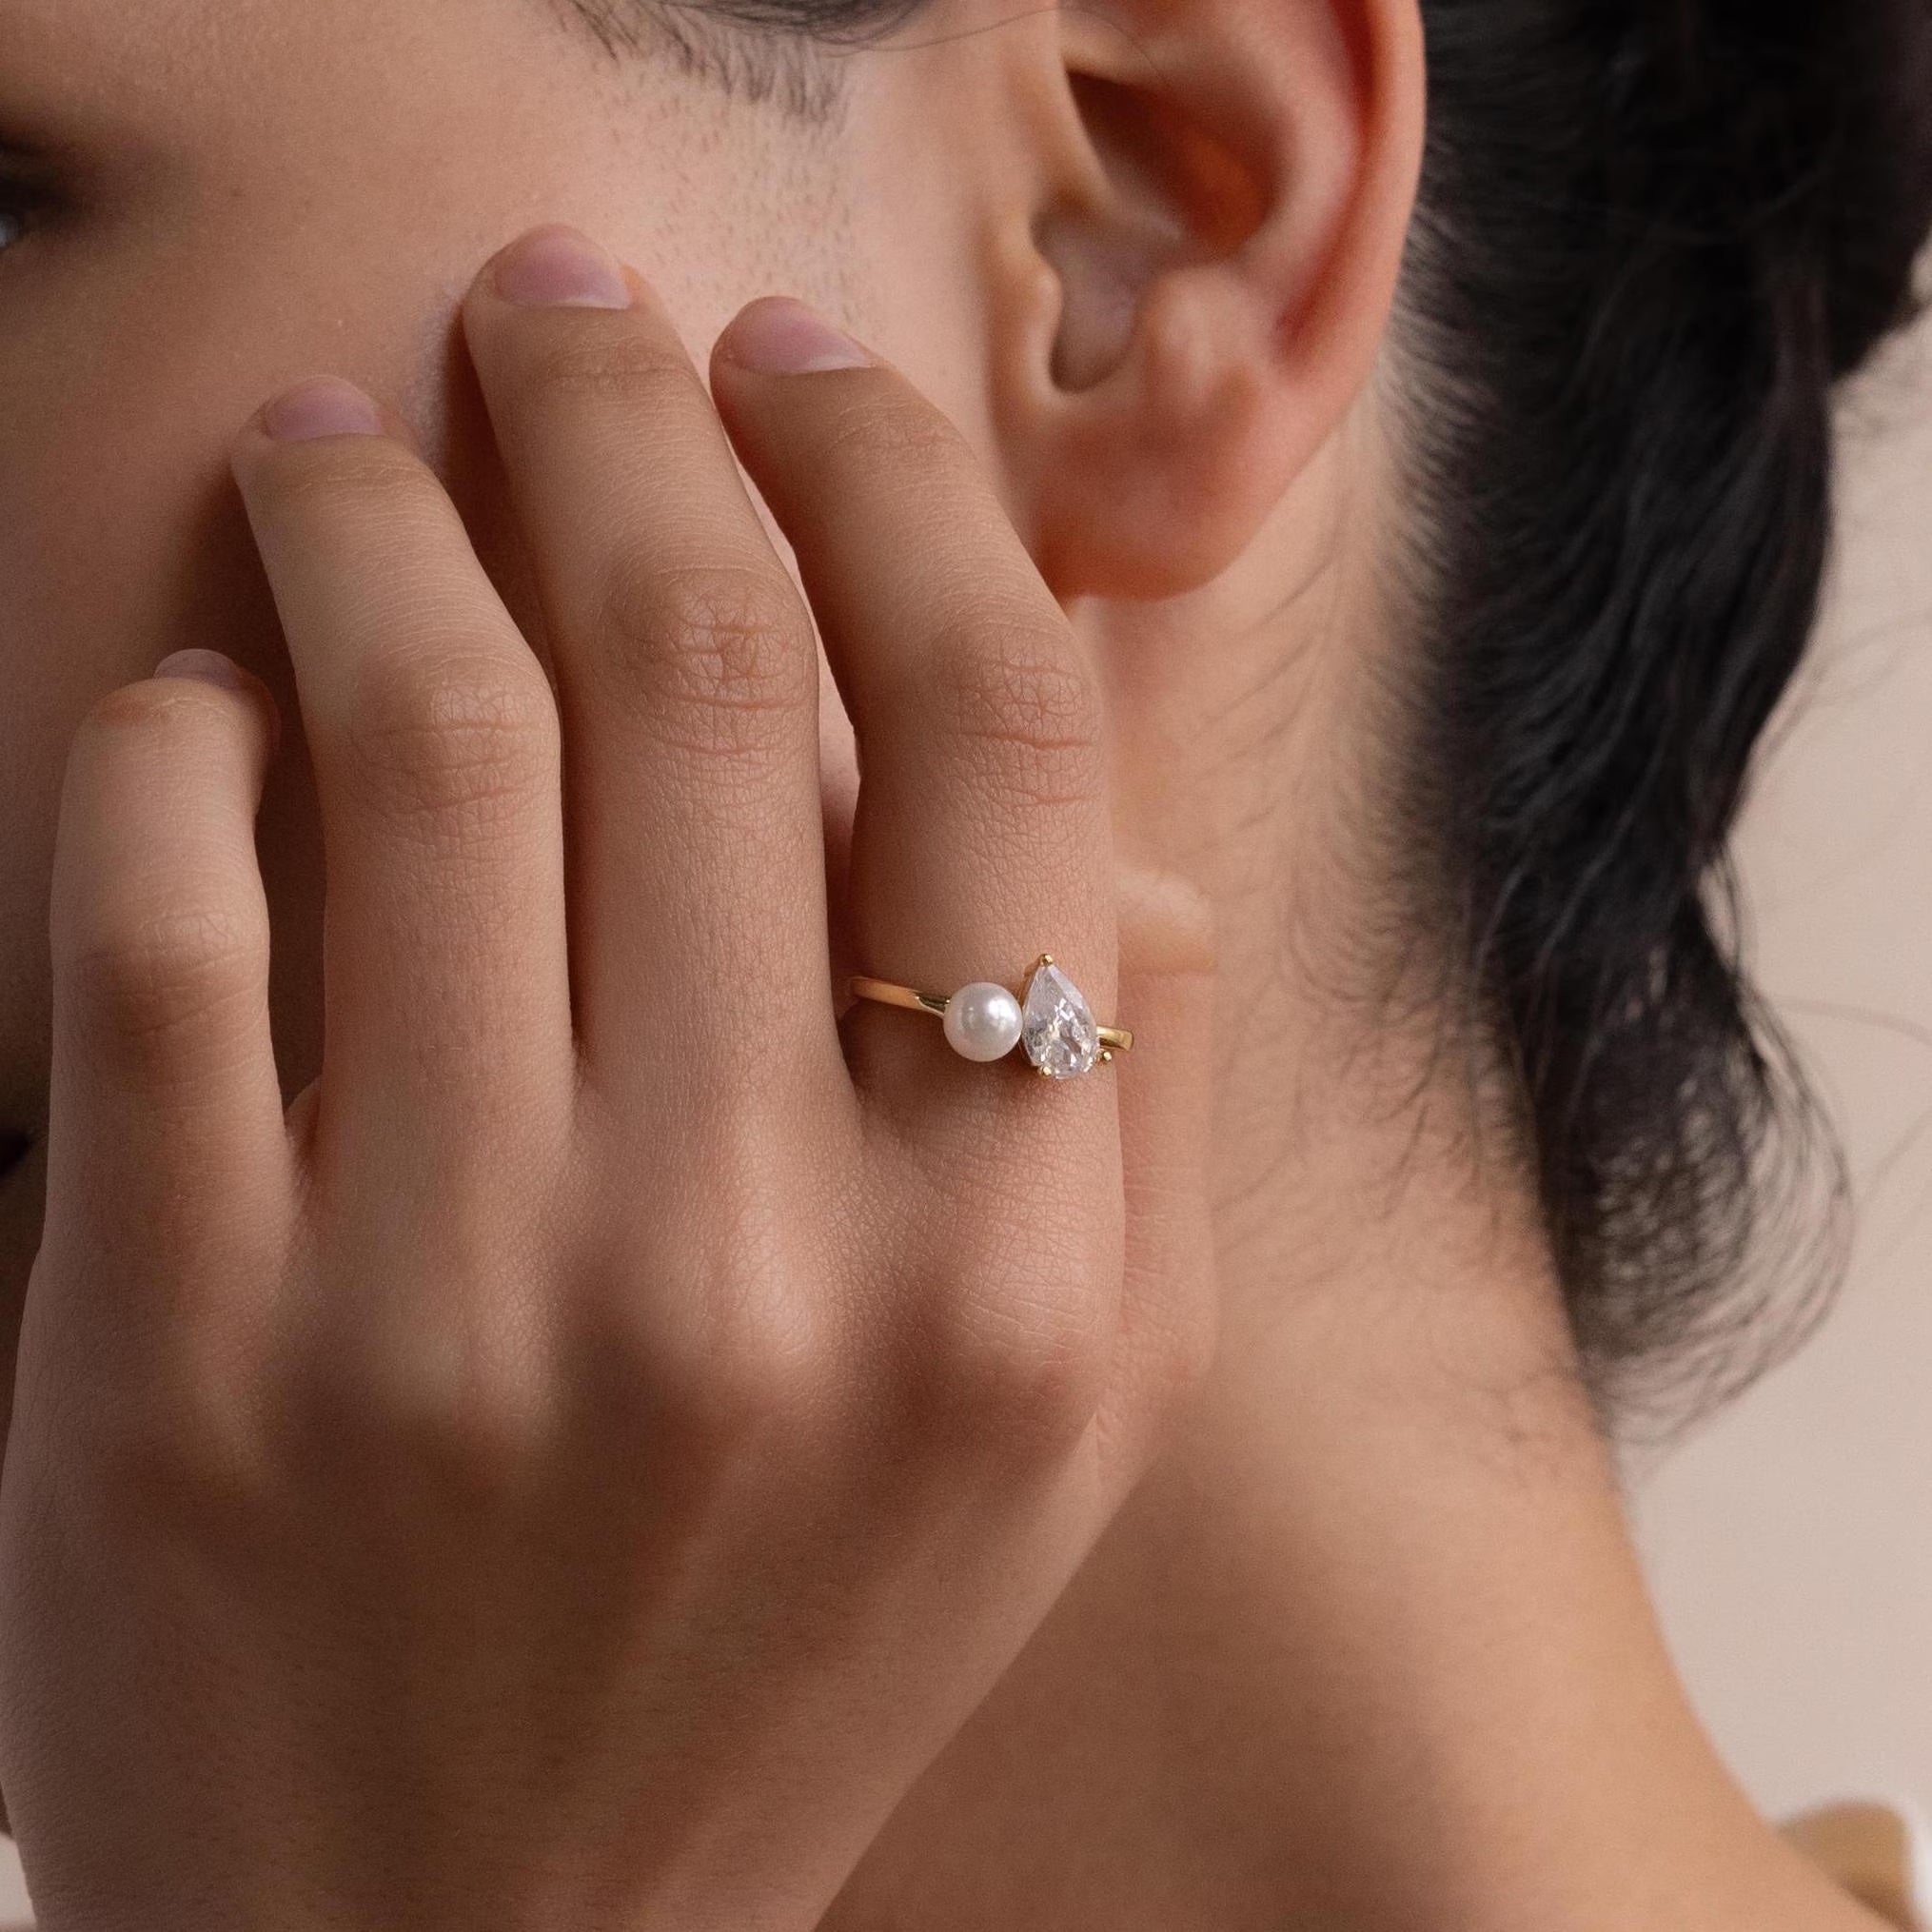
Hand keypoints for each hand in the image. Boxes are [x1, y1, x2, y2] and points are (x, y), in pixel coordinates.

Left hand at [0, 223, 1216, 1931]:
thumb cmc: (785, 1653)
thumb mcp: (1066, 1425)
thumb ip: (1144, 1101)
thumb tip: (1114, 804)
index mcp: (1014, 1269)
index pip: (1001, 738)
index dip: (894, 485)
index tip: (806, 363)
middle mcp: (761, 1267)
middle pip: (704, 674)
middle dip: (625, 412)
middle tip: (565, 302)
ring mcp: (450, 1307)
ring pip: (418, 735)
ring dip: (375, 507)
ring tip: (350, 424)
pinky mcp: (177, 1351)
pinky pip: (156, 910)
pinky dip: (176, 722)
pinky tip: (213, 666)